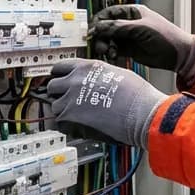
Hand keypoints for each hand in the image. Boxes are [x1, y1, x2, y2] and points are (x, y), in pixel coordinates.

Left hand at [48, 59, 166, 146]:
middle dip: (59, 94)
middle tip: (68, 100)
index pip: (60, 67)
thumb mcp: (117, 74)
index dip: (60, 76)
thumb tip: (94, 83)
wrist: (141, 113)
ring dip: (63, 111)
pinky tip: (77, 126)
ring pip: (55, 106)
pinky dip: (65, 126)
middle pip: (53, 86)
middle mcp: (75, 80)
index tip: (61, 81)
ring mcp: (70, 99)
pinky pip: (57, 122)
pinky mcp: (70, 118)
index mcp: (87, 67)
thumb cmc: (137, 95)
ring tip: (78, 116)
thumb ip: (99, 77)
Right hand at [88, 4, 194, 85]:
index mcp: (132, 12)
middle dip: (100, 36)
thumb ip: (118, 27)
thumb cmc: (166, 36)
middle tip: (100, 45)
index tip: (92, 31)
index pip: (108, 13)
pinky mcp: (129, 50)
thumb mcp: (141, 28)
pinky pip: (114, 50)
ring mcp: (128, 37)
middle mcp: (128, 23)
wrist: (179, 55)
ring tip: (108, 52)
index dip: (98, 21)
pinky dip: (110, 53)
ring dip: (104, 45)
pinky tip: (113, 56)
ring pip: (108, 40)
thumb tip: (98, 27)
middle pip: (106, 27)